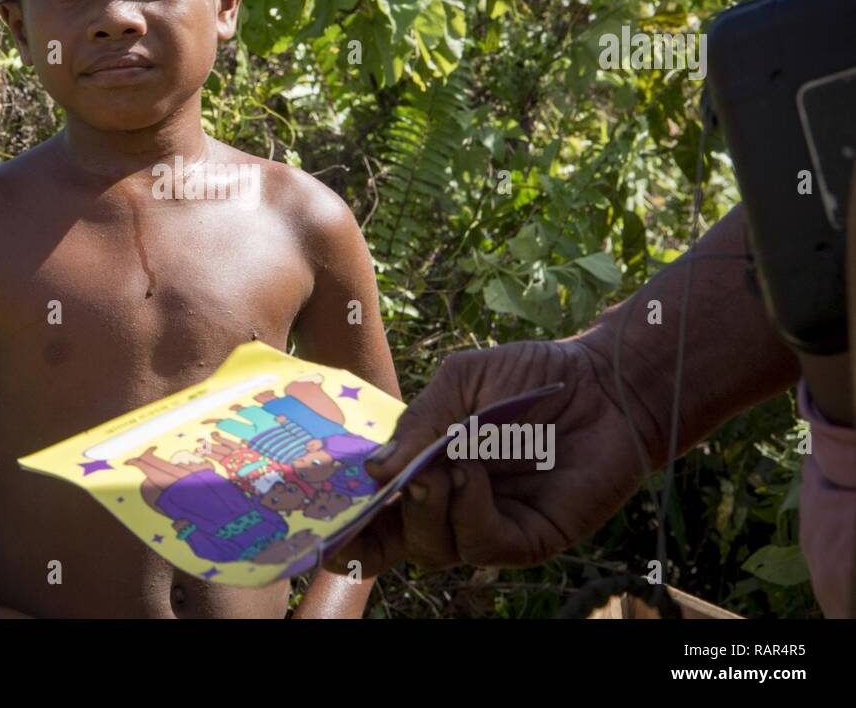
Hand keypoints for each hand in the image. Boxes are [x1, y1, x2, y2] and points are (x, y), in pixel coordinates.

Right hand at [325, 338, 659, 576]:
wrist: (603, 382)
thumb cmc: (531, 377)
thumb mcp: (462, 384)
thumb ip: (418, 424)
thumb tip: (374, 472)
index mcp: (426, 471)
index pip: (378, 514)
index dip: (348, 525)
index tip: (321, 527)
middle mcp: (452, 507)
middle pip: (397, 541)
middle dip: (382, 521)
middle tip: (394, 484)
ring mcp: (488, 526)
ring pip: (434, 548)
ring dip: (430, 508)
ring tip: (447, 465)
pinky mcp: (528, 539)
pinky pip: (482, 543)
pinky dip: (469, 511)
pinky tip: (474, 474)